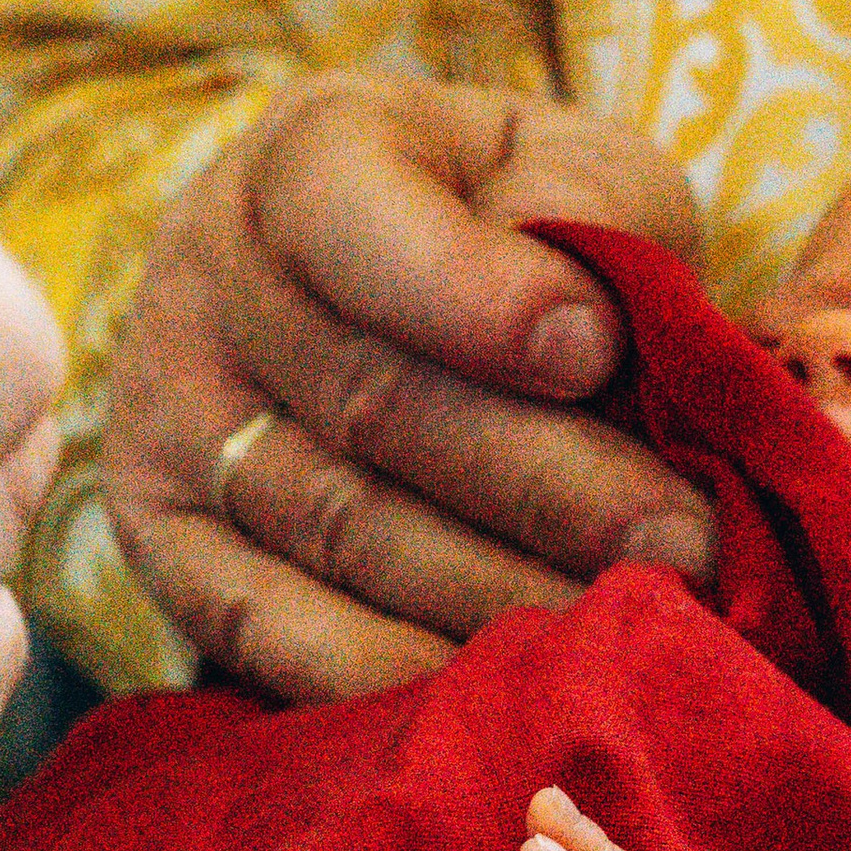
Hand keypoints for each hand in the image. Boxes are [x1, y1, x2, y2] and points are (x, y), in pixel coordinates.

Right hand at [105, 74, 716, 702]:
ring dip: (497, 594)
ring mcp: (168, 421)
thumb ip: (588, 207)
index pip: (364, 227)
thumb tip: (588, 327)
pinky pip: (267, 630)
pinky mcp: (164, 545)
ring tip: (634, 629)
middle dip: (547, 485)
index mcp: (307, 158)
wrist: (363, 295)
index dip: (477, 299)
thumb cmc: (508, 228)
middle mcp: (207, 279)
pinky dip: (387, 673)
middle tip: (686, 546)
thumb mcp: (564, 169)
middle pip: (374, 403)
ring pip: (338, 528)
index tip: (597, 353)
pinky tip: (502, 692)